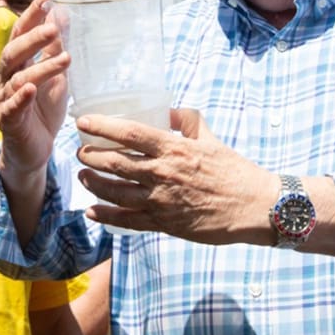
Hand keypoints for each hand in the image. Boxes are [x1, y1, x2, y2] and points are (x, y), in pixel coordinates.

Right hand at [0, 0, 70, 180]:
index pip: (20, 34)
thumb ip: (55, 48)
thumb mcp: (54, 76)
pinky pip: (12, 108)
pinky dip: (21, 98)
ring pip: (19, 79)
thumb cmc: (42, 110)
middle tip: (54, 27)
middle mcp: (6, 78)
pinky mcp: (8, 122)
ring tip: (65, 58)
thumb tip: (62, 13)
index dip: (32, 15)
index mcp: (16, 64)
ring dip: (42, 68)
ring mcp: (4, 100)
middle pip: (14, 52)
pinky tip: (30, 90)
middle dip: (33, 38)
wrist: (33, 150)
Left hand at [75, 108, 273, 244]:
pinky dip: (105, 215)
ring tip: (83, 175)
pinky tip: (92, 210)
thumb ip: (187, 120)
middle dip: (91, 155)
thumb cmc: (233, 170)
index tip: (83, 122)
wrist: (252, 207)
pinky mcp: (164, 224)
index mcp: (174, 148)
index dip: (101, 126)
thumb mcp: (210, 138)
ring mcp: (161, 201)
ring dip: (93, 183)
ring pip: (115, 191)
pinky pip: (127, 220)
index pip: (129, 133)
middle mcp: (162, 174)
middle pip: (115, 162)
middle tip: (81, 151)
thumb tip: (168, 110)